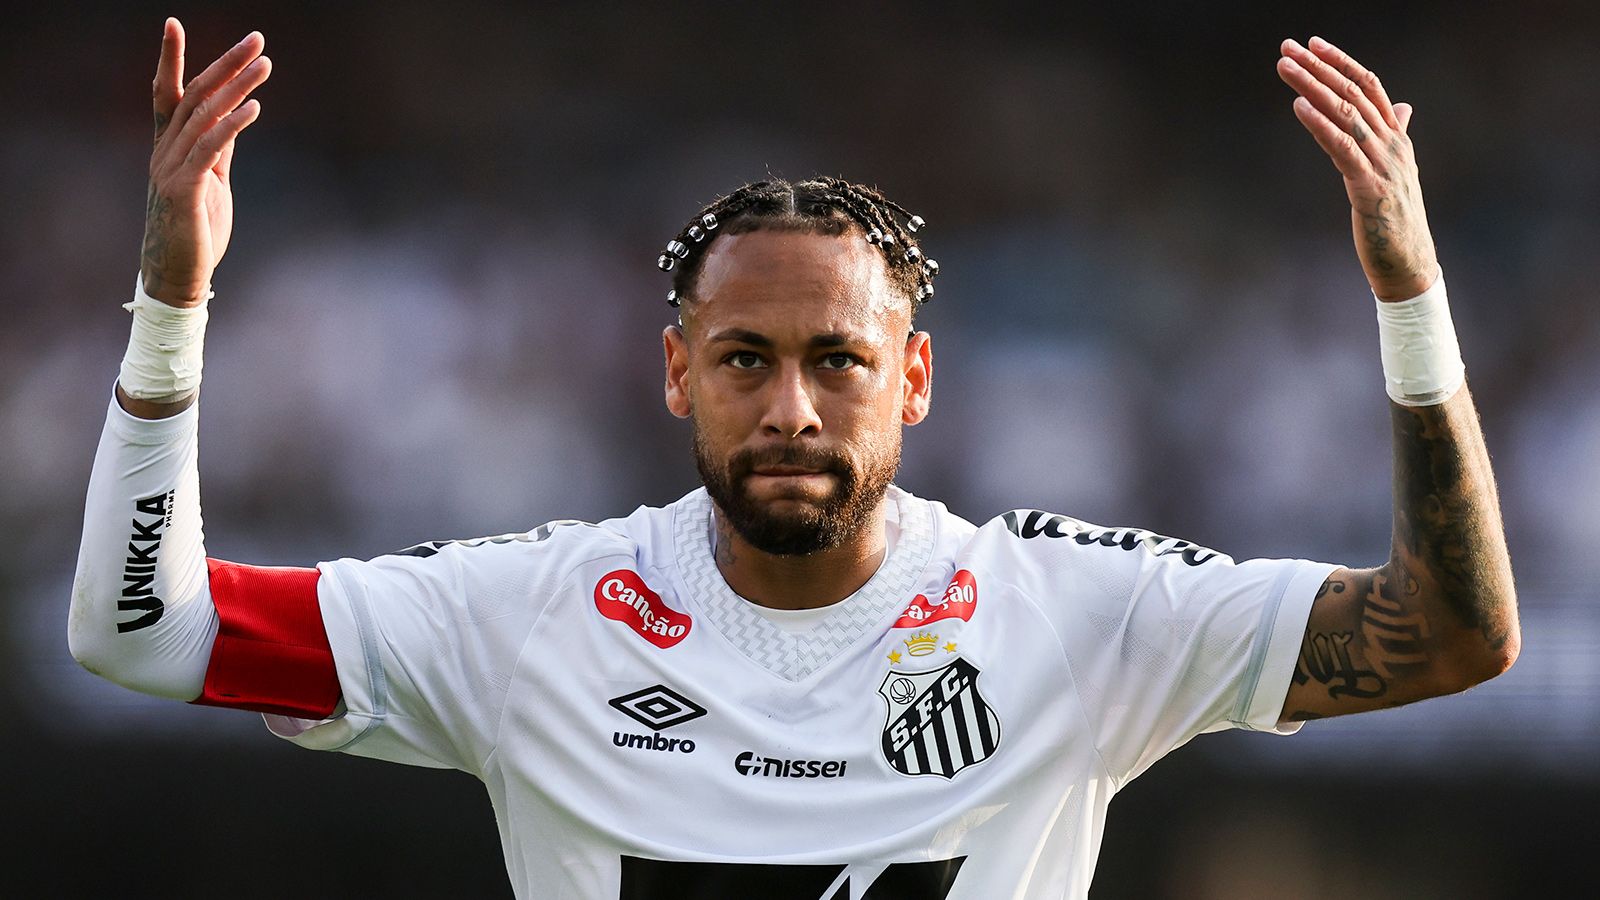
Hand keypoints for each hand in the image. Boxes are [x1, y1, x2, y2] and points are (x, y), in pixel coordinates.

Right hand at [140, 19, 270, 306]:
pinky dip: (233, 125)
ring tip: (265, 64)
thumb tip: (235, 117)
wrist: (178, 275)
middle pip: (195, 96)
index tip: (173, 23)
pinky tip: (255, 107)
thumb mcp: (212, 182)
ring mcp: (172, 168)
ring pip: (205, 116)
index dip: (171, 59)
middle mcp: (165, 151)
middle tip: (256, 38)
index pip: (169, 94)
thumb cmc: (196, 229)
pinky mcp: (185, 190)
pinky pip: (210, 150)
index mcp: (170, 147)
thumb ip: (218, 149)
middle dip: (226, 64)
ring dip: (238, 87)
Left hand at [1277, 37, 1437, 300]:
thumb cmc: (1396, 221)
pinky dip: (1319, 124)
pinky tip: (1297, 107)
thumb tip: (1403, 108)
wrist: (1410, 265)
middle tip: (1287, 47)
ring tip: (1284, 67)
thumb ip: (1395, 135)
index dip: (1341, 62)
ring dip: (1311, 87)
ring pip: (1344, 114)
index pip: (1369, 86)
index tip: (1313, 43)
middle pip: (1351, 93)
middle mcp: (1392, 144)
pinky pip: (1342, 148)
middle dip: (1318, 67)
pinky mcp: (1368, 188)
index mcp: (1396, 138)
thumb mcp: (1397, 171)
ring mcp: (1382, 164)